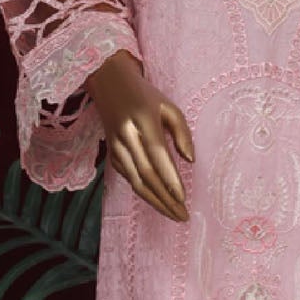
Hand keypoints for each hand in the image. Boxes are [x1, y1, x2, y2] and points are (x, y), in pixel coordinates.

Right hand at [86, 49, 194, 221]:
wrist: (109, 84)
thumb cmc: (145, 96)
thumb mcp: (169, 106)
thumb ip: (182, 132)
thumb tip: (190, 161)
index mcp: (143, 119)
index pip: (157, 154)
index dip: (170, 178)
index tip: (183, 198)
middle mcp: (126, 136)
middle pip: (146, 174)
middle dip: (165, 198)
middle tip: (183, 215)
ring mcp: (116, 146)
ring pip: (135, 181)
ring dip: (155, 202)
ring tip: (174, 215)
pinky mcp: (111, 154)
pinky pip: (129, 178)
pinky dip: (144, 192)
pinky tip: (159, 202)